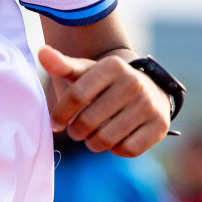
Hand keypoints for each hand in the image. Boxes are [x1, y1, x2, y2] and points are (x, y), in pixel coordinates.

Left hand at [39, 45, 169, 156]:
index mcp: (112, 66)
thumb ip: (62, 65)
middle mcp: (133, 82)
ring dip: (93, 143)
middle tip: (77, 131)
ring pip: (106, 138)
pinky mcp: (159, 125)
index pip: (76, 95)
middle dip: (76, 131)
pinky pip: (127, 149)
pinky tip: (114, 140)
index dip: (61, 114)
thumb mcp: (85, 72)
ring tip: (92, 137)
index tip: (55, 123)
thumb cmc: (106, 84)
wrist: (149, 89)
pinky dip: (115, 150)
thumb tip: (42, 52)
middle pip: (88, 121)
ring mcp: (149, 104)